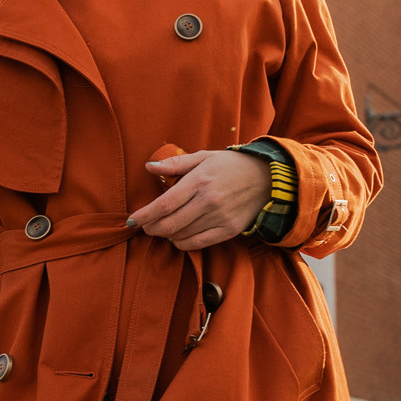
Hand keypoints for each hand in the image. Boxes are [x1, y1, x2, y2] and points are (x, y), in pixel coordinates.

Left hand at [126, 148, 270, 250]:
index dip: (144, 215)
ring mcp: (220, 217)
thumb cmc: (231, 165)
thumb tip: (149, 167)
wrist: (268, 178)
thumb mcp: (204, 156)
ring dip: (166, 235)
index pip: (164, 204)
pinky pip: (198, 244)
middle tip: (144, 226)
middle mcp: (209, 201)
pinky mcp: (229, 230)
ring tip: (161, 228)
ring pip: (181, 235)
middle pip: (169, 224)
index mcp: (200, 181)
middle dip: (151, 228)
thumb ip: (175, 163)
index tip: (132, 220)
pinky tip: (177, 237)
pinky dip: (182, 243)